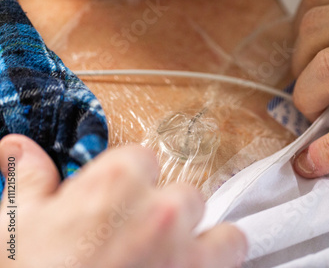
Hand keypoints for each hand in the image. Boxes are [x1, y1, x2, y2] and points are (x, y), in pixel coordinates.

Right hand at [0, 134, 245, 267]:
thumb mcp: (15, 226)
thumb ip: (28, 178)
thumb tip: (17, 149)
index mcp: (117, 183)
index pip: (145, 158)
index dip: (132, 180)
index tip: (121, 198)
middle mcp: (159, 212)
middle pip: (186, 195)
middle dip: (168, 212)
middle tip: (142, 237)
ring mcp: (184, 253)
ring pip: (219, 228)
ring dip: (204, 240)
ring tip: (178, 257)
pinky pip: (230, 257)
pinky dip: (218, 264)